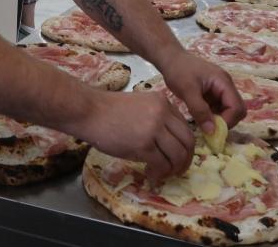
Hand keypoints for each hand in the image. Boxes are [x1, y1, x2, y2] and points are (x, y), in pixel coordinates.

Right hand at [74, 90, 194, 183]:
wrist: (89, 112)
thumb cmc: (108, 110)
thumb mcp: (139, 106)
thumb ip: (157, 118)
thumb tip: (168, 143)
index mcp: (163, 102)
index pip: (185, 127)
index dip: (185, 146)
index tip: (178, 157)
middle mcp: (163, 113)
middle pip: (188, 141)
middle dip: (185, 160)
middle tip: (177, 170)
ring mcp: (154, 129)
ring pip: (178, 155)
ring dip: (173, 169)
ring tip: (162, 174)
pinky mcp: (144, 145)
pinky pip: (161, 164)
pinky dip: (159, 174)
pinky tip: (151, 175)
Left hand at [159, 50, 246, 133]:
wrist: (171, 59)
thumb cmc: (179, 71)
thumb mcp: (187, 91)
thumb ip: (200, 110)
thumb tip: (212, 131)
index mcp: (224, 82)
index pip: (237, 107)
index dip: (228, 121)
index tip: (213, 131)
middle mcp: (226, 85)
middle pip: (237, 109)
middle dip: (226, 122)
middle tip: (210, 129)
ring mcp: (221, 89)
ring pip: (229, 110)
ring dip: (219, 119)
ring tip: (203, 123)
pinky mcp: (214, 93)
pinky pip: (219, 108)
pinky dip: (213, 115)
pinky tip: (200, 117)